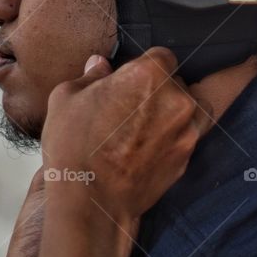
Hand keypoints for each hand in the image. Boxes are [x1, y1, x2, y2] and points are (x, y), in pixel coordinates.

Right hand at [40, 47, 214, 253]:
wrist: (90, 201)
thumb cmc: (74, 145)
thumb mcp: (66, 98)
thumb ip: (90, 76)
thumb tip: (99, 64)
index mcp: (150, 74)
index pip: (162, 55)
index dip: (145, 66)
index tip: (131, 79)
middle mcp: (178, 98)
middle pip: (177, 82)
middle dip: (159, 89)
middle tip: (133, 106)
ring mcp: (187, 129)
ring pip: (189, 108)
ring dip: (173, 112)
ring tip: (146, 126)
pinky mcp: (187, 156)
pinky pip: (186, 136)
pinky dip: (173, 137)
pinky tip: (149, 147)